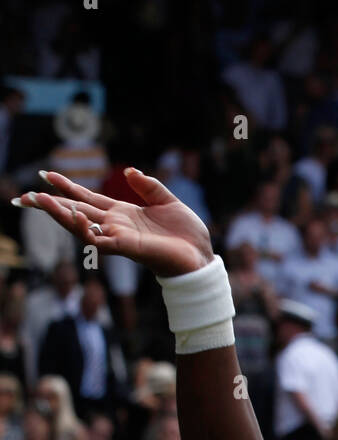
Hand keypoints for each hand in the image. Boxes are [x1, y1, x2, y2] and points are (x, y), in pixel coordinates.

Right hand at [14, 168, 213, 277]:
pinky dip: (85, 229)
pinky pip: (100, 240)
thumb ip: (147, 186)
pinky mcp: (127, 248)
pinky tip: (74, 215)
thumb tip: (129, 171)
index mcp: (122, 213)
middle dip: (49, 205)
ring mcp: (119, 238)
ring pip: (81, 226)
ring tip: (38, 201)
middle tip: (22, 197)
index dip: (67, 187)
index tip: (46, 174)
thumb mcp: (167, 200)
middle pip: (75, 212)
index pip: (88, 198)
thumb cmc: (187, 234)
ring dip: (59, 214)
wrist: (201, 256)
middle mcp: (115, 226)